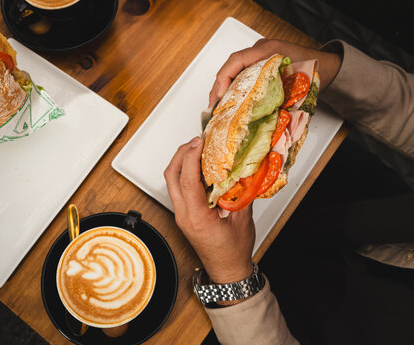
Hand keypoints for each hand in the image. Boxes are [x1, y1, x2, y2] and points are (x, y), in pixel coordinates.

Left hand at [164, 137, 254, 283]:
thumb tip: (243, 170)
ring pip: (171, 182)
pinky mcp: (183, 214)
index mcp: (197, 218)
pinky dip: (186, 173)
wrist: (226, 271)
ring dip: (181, 162)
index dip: (191, 158)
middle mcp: (184, 215)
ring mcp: (181, 215)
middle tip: (196, 141)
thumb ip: (241, 194)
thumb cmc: (233, 252)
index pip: (187, 181)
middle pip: (171, 177)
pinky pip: (178, 189)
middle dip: (181, 154)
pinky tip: (200, 168)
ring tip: (198, 150)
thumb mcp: (242, 220)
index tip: (200, 143)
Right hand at [209, 38, 342, 106]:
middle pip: (231, 66)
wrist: (325, 66)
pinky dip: (231, 86)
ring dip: (223, 88)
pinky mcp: (258, 63)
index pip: (237, 60)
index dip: (224, 77)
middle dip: (218, 86)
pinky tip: (228, 100)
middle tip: (213, 106)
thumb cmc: (313, 72)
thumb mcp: (295, 83)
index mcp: (268, 50)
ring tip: (216, 106)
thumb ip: (278, 94)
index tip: (219, 95)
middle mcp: (260, 50)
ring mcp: (258, 56)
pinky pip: (240, 73)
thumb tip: (256, 115)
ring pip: (233, 70)